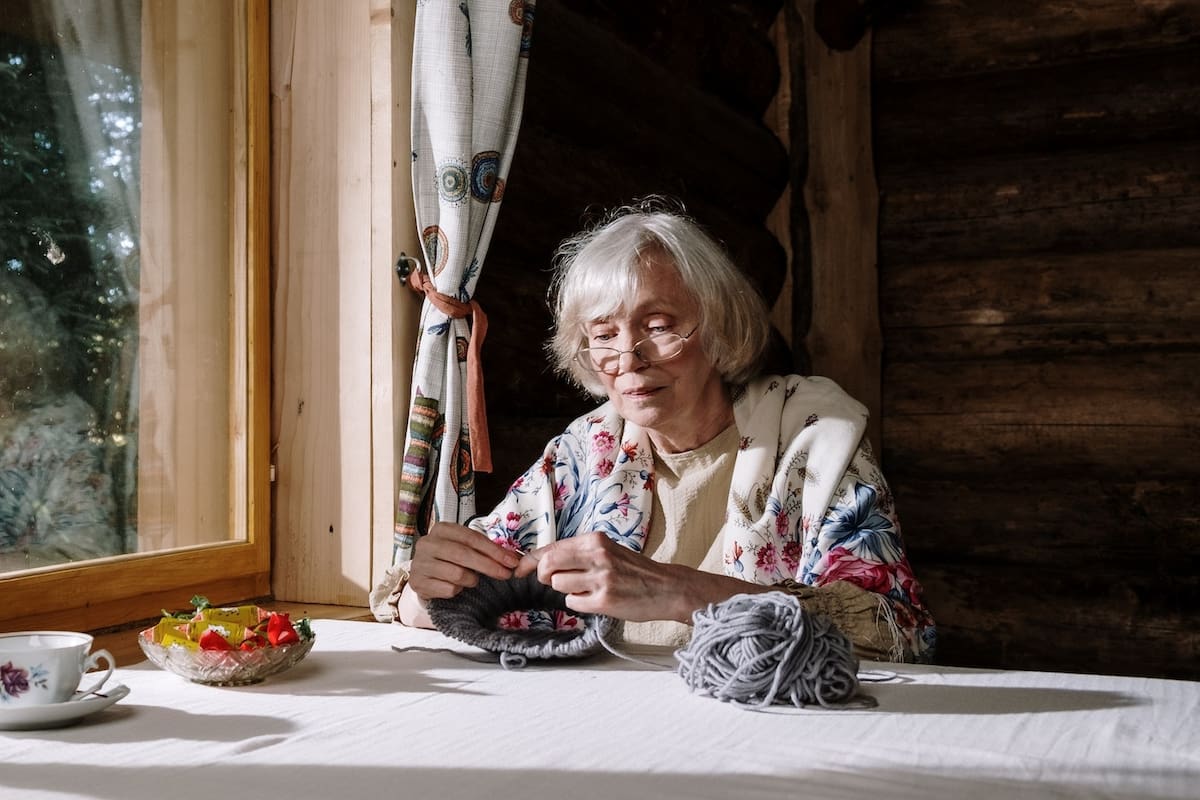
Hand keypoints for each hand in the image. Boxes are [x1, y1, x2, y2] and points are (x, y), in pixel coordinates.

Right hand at [408, 521, 521, 600]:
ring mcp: (420, 563)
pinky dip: (458, 591)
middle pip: (464, 555)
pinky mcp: (417, 583)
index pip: (472, 538)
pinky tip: (456, 587)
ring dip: (471, 580)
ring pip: (457, 574)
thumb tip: (514, 558)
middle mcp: (427, 544)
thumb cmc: (451, 560)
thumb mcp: (467, 548)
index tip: (512, 561)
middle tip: (505, 574)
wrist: (425, 576)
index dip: (494, 550)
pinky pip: (448, 590)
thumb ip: (487, 550)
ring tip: (471, 580)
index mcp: (441, 529)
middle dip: (489, 566)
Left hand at [514, 531, 689, 621]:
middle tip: (556, 580)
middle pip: (548, 565)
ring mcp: (601, 578)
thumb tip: (541, 561)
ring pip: (558, 585)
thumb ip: (577, 553)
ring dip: (566, 590)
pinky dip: (579, 603)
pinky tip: (596, 599)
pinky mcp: (605, 600)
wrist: (665, 587)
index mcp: (595, 540)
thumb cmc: (633, 570)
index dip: (530, 561)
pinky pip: (573, 603)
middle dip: (545, 575)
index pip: (552, 548)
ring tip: (587, 588)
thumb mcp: (607, 550)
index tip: (519, 569)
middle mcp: (597, 555)